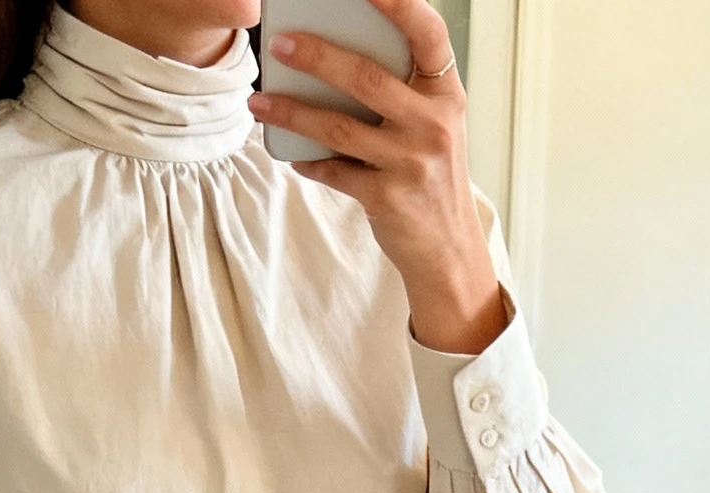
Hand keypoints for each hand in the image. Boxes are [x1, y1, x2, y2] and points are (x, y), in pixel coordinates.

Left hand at [250, 0, 505, 355]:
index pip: (428, 33)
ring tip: (260, 102)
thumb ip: (402, 91)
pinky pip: (335, 171)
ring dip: (293, 112)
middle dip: (318, 57)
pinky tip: (291, 153)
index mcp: (446, 94)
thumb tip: (334, 57)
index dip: (399, 4)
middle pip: (367, 77)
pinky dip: (309, 161)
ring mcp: (411, 162)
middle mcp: (433, 124)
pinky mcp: (387, 198)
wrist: (449, 251)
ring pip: (340, 126)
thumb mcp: (432, 125)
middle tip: (280, 43)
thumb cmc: (432, 178)